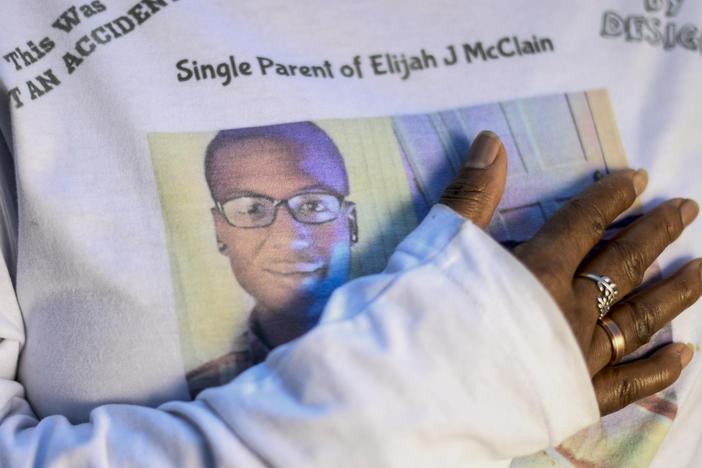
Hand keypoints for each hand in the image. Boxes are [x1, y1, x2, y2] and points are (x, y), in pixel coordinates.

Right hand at [439, 131, 701, 415]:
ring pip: (639, 319)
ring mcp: (581, 356)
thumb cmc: (425, 312)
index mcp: (539, 270)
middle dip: (656, 233)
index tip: (638, 180)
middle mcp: (571, 309)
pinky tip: (685, 354)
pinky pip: (629, 382)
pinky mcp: (578, 397)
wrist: (420, 388)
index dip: (611, 198)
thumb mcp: (443, 244)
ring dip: (674, 293)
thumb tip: (490, 141)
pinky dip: (658, 369)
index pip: (584, 223)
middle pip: (623, 266)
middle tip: (687, 210)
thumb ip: (471, 194)